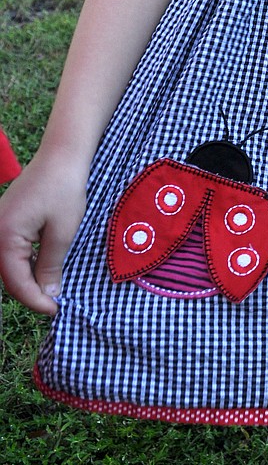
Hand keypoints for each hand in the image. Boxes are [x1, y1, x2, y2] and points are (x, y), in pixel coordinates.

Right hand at [0, 158, 86, 313]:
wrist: (62, 155)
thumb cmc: (64, 189)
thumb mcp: (62, 232)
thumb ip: (51, 265)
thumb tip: (48, 294)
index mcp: (4, 236)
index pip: (15, 281)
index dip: (35, 300)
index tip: (55, 310)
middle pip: (8, 275)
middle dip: (29, 291)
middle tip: (53, 303)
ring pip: (8, 263)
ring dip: (26, 278)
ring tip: (49, 288)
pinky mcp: (6, 218)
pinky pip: (11, 249)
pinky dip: (24, 262)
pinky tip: (42, 266)